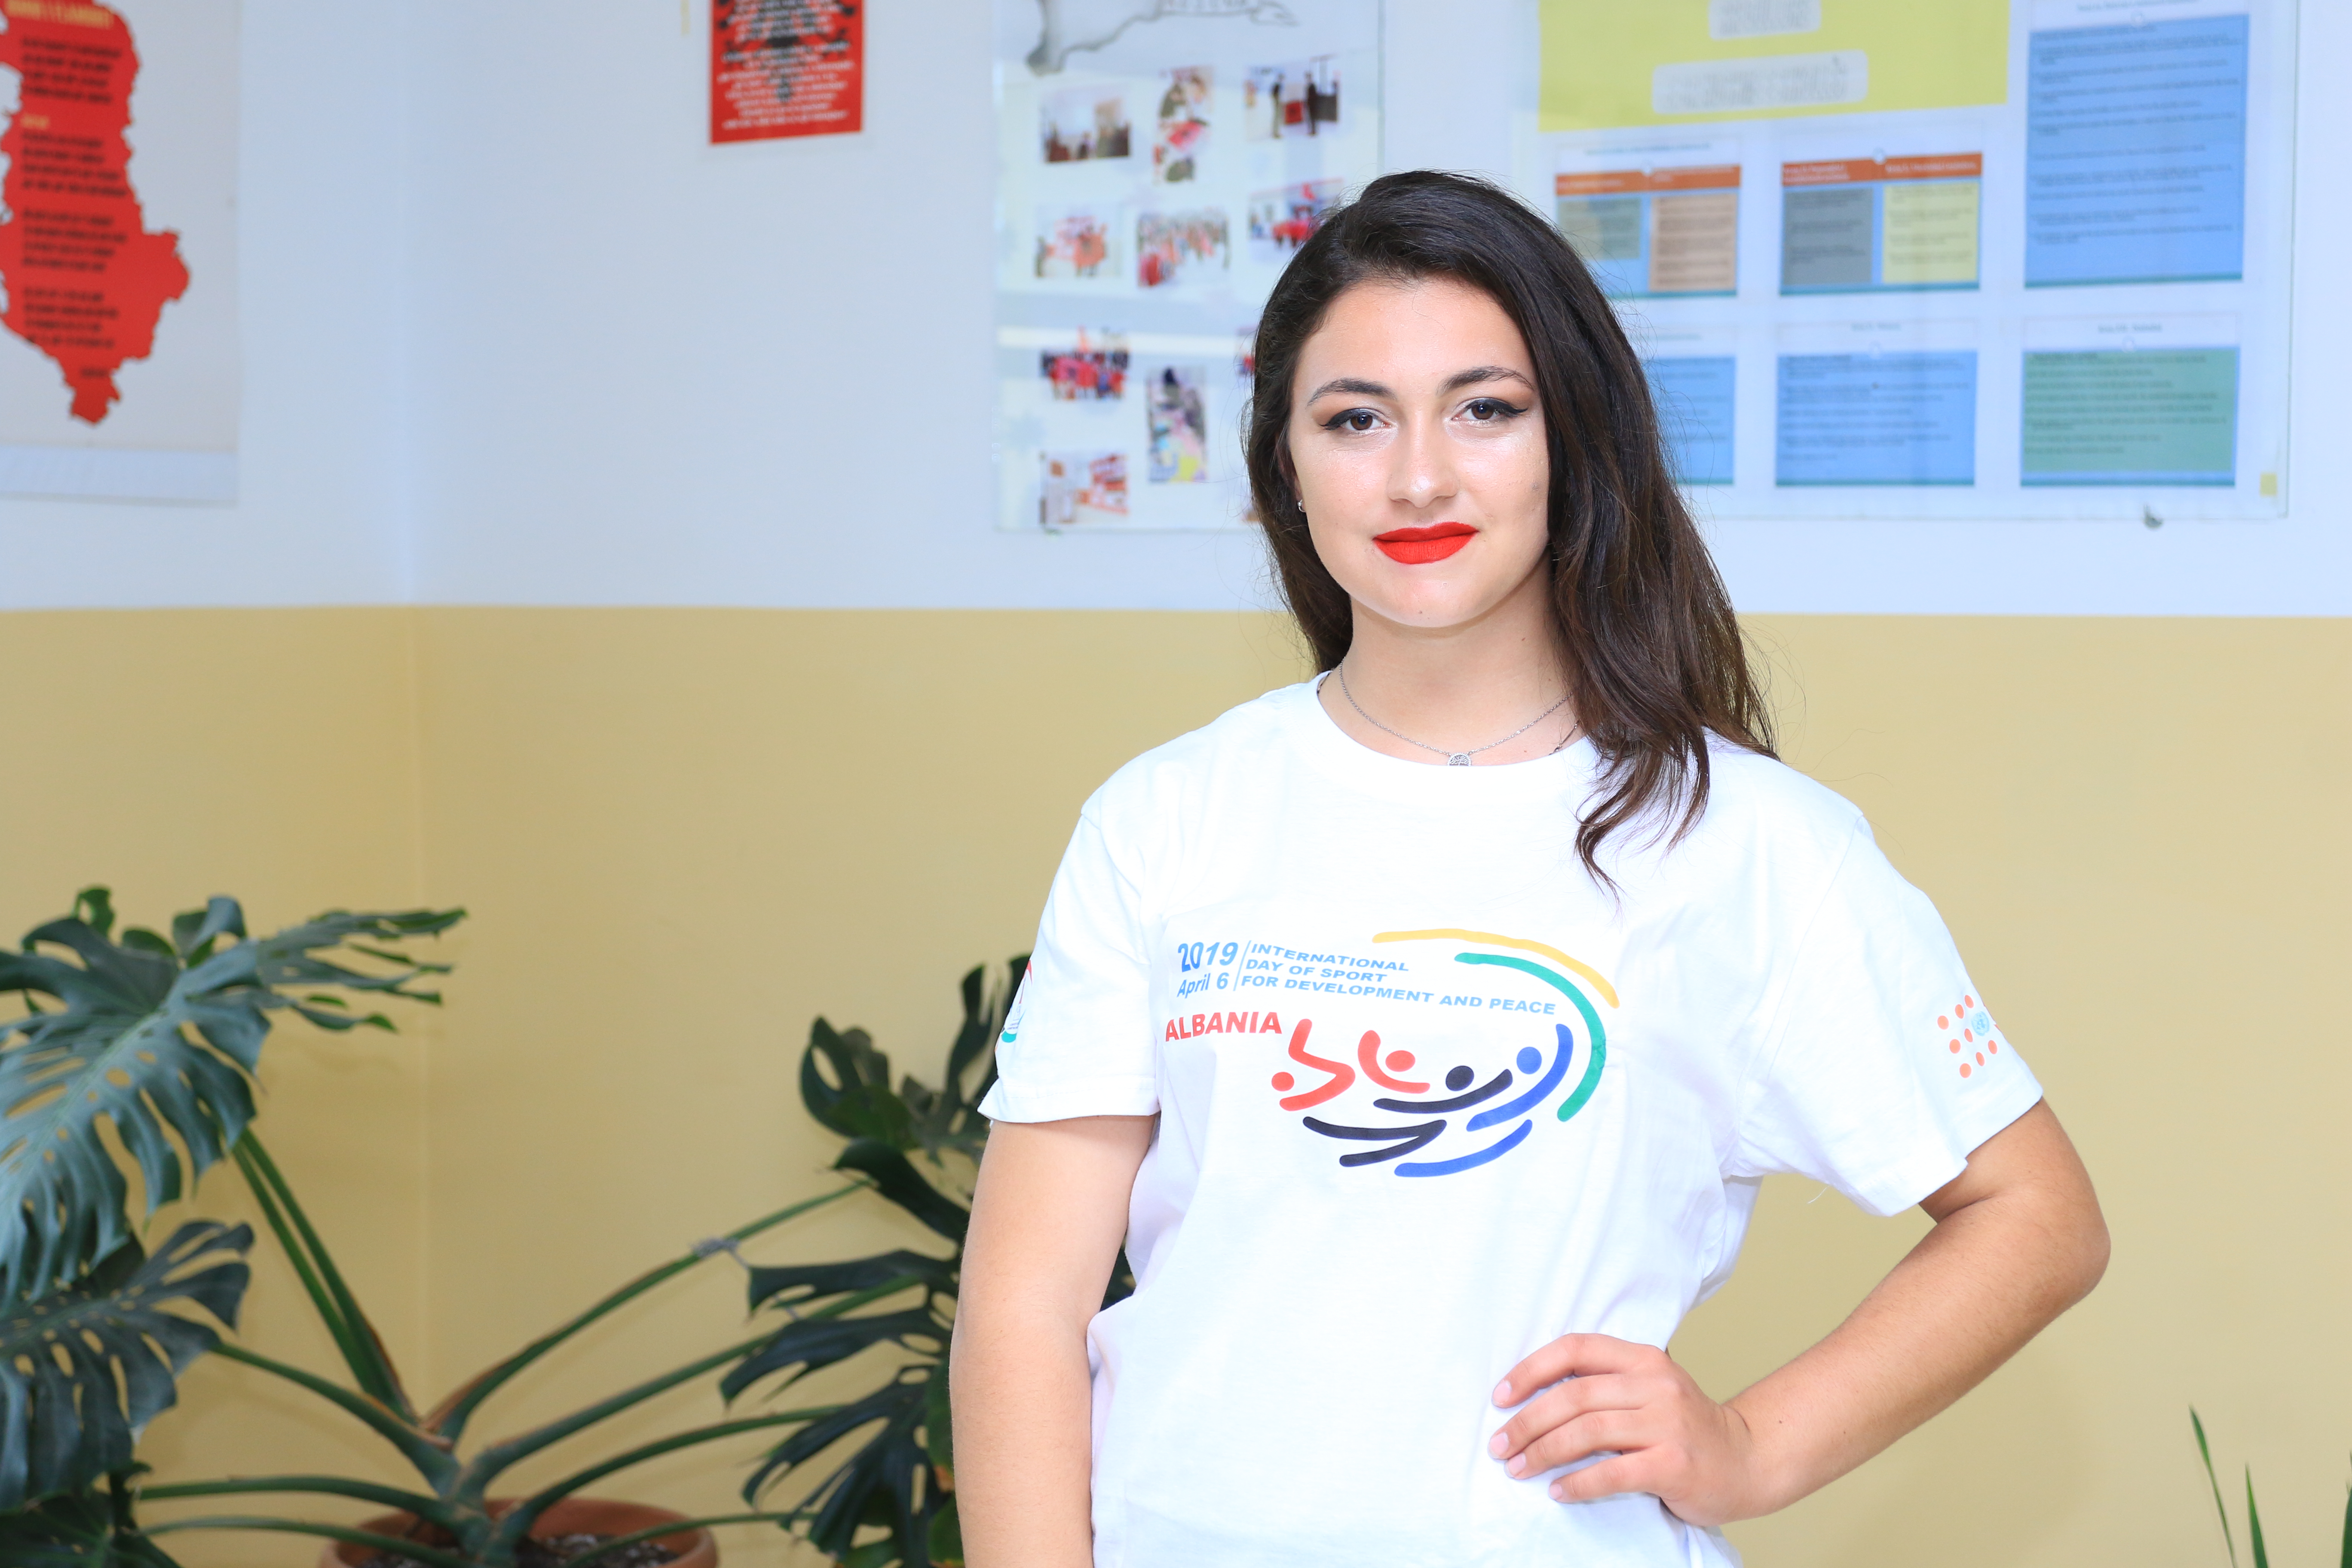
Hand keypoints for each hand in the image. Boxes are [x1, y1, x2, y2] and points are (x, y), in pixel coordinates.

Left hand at [1487, 1333, 1768, 1526]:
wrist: (1748, 1461)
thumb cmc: (1685, 1428)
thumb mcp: (1650, 1389)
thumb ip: (1605, 1383)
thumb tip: (1534, 1394)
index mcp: (1644, 1359)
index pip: (1575, 1348)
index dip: (1531, 1370)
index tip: (1500, 1397)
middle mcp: (1656, 1385)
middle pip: (1573, 1395)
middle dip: (1526, 1421)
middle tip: (1499, 1445)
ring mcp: (1667, 1424)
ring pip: (1587, 1431)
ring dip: (1543, 1451)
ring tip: (1518, 1468)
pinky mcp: (1674, 1464)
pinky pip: (1612, 1472)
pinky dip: (1577, 1482)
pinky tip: (1556, 1491)